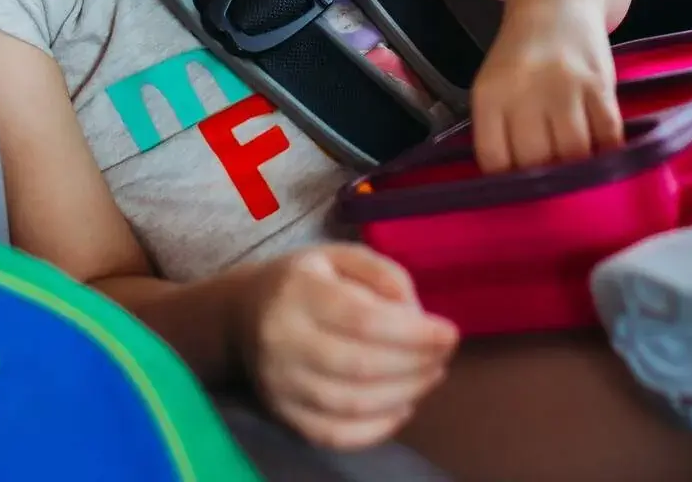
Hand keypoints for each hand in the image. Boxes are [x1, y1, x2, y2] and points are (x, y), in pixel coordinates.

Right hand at [240, 244, 458, 450]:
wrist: (242, 316)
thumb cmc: (306, 281)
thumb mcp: (341, 256)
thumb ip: (383, 274)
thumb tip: (416, 313)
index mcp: (299, 292)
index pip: (363, 320)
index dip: (413, 333)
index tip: (450, 333)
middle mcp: (283, 341)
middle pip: (360, 366)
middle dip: (415, 364)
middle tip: (444, 355)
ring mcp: (280, 384)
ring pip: (351, 404)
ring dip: (404, 394)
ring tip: (431, 375)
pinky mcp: (283, 415)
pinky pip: (335, 435)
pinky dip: (378, 429)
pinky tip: (404, 407)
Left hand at [470, 0, 624, 172]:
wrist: (557, 0)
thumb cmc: (522, 53)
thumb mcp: (495, 84)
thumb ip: (500, 129)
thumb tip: (516, 186)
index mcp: (490, 95)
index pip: (495, 161)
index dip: (509, 183)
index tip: (521, 190)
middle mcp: (524, 92)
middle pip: (536, 161)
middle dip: (545, 181)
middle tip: (555, 186)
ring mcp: (564, 87)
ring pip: (573, 154)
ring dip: (578, 170)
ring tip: (579, 174)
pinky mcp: (599, 84)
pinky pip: (607, 134)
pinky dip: (607, 152)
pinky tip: (603, 156)